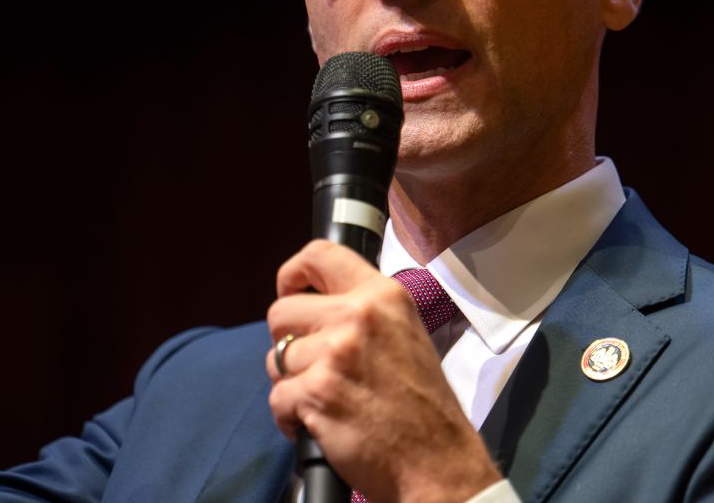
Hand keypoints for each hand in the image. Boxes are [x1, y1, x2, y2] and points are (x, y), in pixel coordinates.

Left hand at [266, 241, 502, 502]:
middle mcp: (358, 316)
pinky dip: (290, 418)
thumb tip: (315, 304)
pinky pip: (277, 398)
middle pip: (281, 312)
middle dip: (287, 342)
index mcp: (382, 295)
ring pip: (275, 358)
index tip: (290, 292)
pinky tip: (319, 424)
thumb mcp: (405, 334)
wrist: (437, 460)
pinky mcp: (317, 392)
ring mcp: (336, 353)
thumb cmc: (423, 405)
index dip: (292, 274)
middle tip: (312, 366)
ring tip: (325, 400)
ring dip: (291, 383)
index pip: (319, 254)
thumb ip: (364, 312)